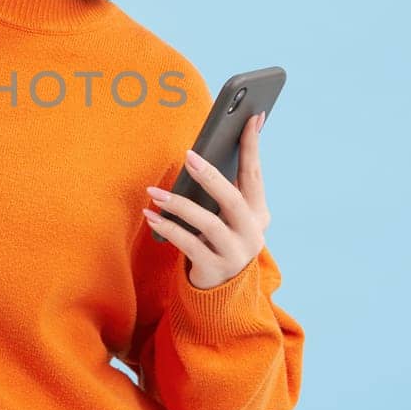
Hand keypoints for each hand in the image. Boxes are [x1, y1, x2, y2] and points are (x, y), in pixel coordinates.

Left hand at [143, 112, 271, 287]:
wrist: (223, 291)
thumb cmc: (219, 240)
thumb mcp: (228, 217)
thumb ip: (223, 191)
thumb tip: (201, 154)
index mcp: (258, 214)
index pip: (255, 175)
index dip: (253, 147)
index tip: (251, 118)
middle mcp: (252, 233)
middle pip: (233, 200)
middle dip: (211, 175)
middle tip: (188, 155)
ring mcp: (235, 253)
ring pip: (208, 223)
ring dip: (179, 205)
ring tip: (154, 192)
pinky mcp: (214, 269)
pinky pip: (188, 245)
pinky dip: (169, 228)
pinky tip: (152, 216)